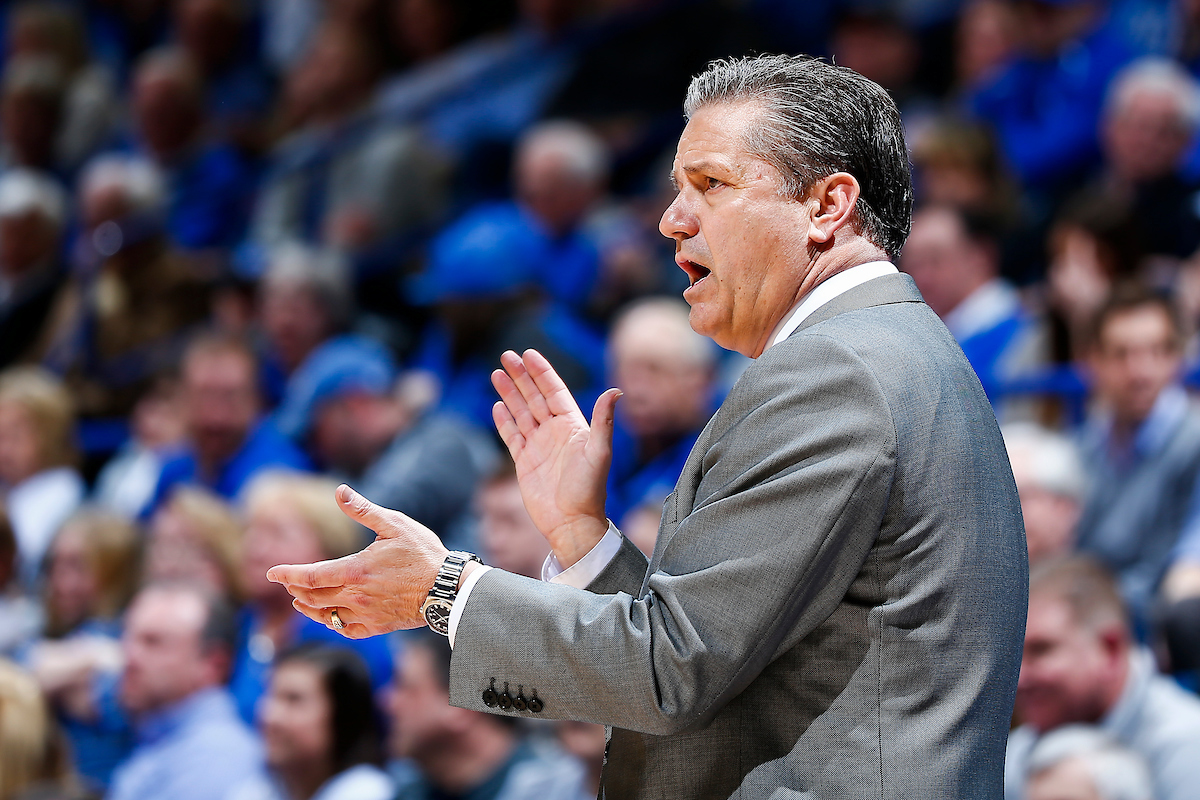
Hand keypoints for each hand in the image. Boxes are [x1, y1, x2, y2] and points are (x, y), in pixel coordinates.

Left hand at [266, 485, 448, 637]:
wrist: (448, 589)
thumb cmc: (423, 553)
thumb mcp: (395, 525)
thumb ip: (364, 510)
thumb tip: (340, 491)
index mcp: (356, 570)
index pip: (311, 575)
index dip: (288, 574)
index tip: (271, 572)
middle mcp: (356, 596)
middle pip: (313, 597)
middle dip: (296, 589)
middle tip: (286, 582)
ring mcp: (366, 614)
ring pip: (326, 616)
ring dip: (308, 609)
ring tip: (299, 601)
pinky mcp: (378, 626)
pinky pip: (347, 630)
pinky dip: (332, 624)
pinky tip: (329, 618)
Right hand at [491, 349, 620, 566]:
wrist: (572, 522)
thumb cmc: (589, 489)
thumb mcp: (600, 452)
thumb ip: (603, 421)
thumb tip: (615, 391)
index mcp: (572, 426)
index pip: (554, 391)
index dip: (542, 372)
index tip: (529, 354)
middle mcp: (555, 432)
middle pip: (534, 396)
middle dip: (521, 376)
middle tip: (506, 355)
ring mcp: (539, 446)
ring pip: (521, 412)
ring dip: (509, 393)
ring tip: (496, 373)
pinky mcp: (525, 462)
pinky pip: (512, 435)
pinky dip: (504, 421)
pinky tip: (497, 406)